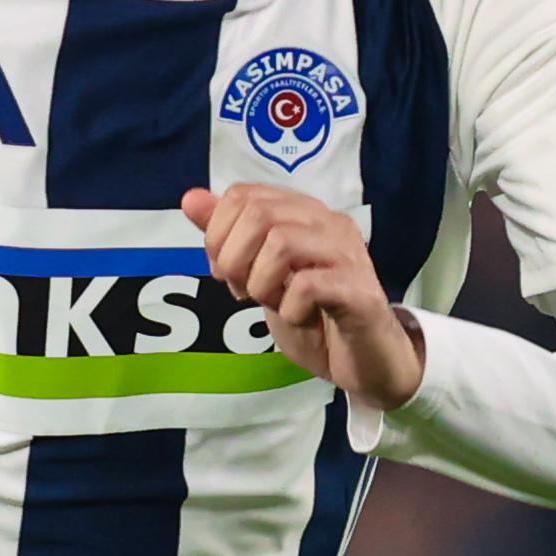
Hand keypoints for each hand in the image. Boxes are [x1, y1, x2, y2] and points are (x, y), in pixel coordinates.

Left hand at [178, 182, 425, 405]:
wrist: (364, 361)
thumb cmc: (314, 316)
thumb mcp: (259, 276)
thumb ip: (229, 238)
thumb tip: (191, 200)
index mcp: (303, 213)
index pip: (244, 195)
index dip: (218, 234)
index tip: (225, 271)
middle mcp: (328, 223)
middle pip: (259, 213)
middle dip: (234, 258)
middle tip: (243, 290)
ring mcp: (347, 253)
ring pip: (281, 242)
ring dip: (261, 282)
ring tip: (274, 303)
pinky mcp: (358, 289)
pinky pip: (307, 285)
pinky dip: (291, 308)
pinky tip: (301, 318)